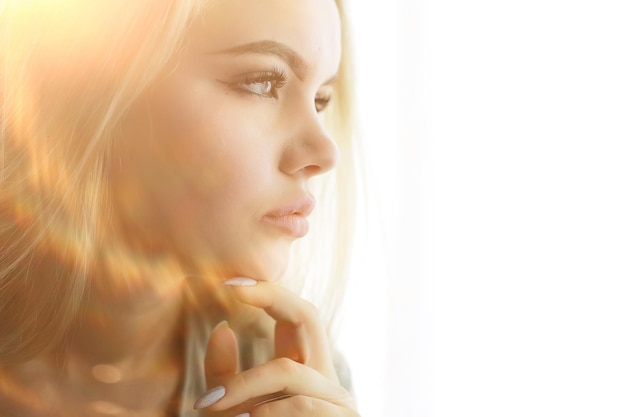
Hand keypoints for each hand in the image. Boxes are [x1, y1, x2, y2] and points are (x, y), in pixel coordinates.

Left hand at [195, 277, 358, 416]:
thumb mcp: (234, 409)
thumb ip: (226, 374)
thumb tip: (221, 328)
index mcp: (304, 366)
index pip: (296, 312)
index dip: (267, 291)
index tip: (228, 283)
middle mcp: (325, 374)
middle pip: (308, 316)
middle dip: (269, 299)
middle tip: (230, 290)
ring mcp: (337, 398)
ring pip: (288, 370)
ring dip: (243, 387)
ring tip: (211, 407)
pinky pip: (299, 404)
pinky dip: (265, 413)